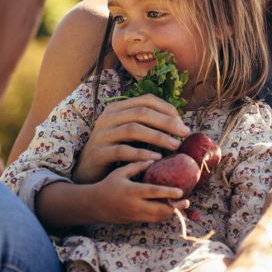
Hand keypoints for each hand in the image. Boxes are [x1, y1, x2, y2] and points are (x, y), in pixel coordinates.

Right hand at [73, 94, 189, 182]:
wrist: (88, 171)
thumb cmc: (115, 149)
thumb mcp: (128, 132)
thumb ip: (146, 124)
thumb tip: (178, 123)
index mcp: (117, 108)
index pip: (146, 100)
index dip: (166, 109)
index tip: (182, 122)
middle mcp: (108, 117)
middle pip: (141, 113)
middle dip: (166, 122)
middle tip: (184, 133)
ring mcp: (102, 134)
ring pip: (133, 129)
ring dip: (157, 137)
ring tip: (174, 145)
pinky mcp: (99, 152)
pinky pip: (123, 150)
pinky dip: (141, 153)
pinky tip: (155, 159)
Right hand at [89, 160, 189, 223]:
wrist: (94, 205)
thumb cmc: (108, 185)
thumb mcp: (121, 172)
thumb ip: (137, 165)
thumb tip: (155, 158)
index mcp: (132, 191)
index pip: (153, 193)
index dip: (168, 193)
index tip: (181, 191)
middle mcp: (135, 205)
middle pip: (160, 210)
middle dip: (175, 207)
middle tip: (187, 201)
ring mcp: (136, 215)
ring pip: (158, 218)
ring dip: (170, 213)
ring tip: (181, 205)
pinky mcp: (135, 221)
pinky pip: (153, 220)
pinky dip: (162, 216)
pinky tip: (169, 209)